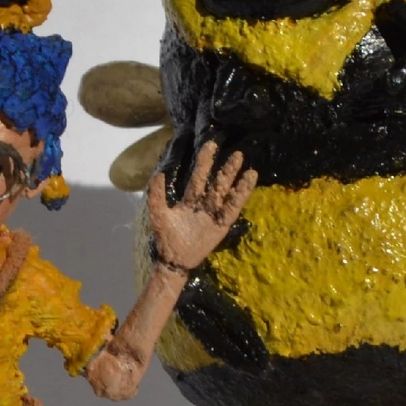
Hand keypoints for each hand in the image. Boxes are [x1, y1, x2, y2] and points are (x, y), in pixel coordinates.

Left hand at [146, 139, 257, 272]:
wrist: (173, 259)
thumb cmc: (166, 238)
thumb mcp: (158, 214)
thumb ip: (156, 194)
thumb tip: (158, 173)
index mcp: (189, 199)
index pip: (199, 176)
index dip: (205, 161)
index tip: (212, 145)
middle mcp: (204, 204)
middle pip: (217, 182)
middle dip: (226, 168)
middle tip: (237, 153)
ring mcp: (214, 214)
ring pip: (227, 193)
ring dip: (236, 181)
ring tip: (247, 167)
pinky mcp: (221, 225)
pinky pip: (232, 208)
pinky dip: (240, 195)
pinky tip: (248, 183)